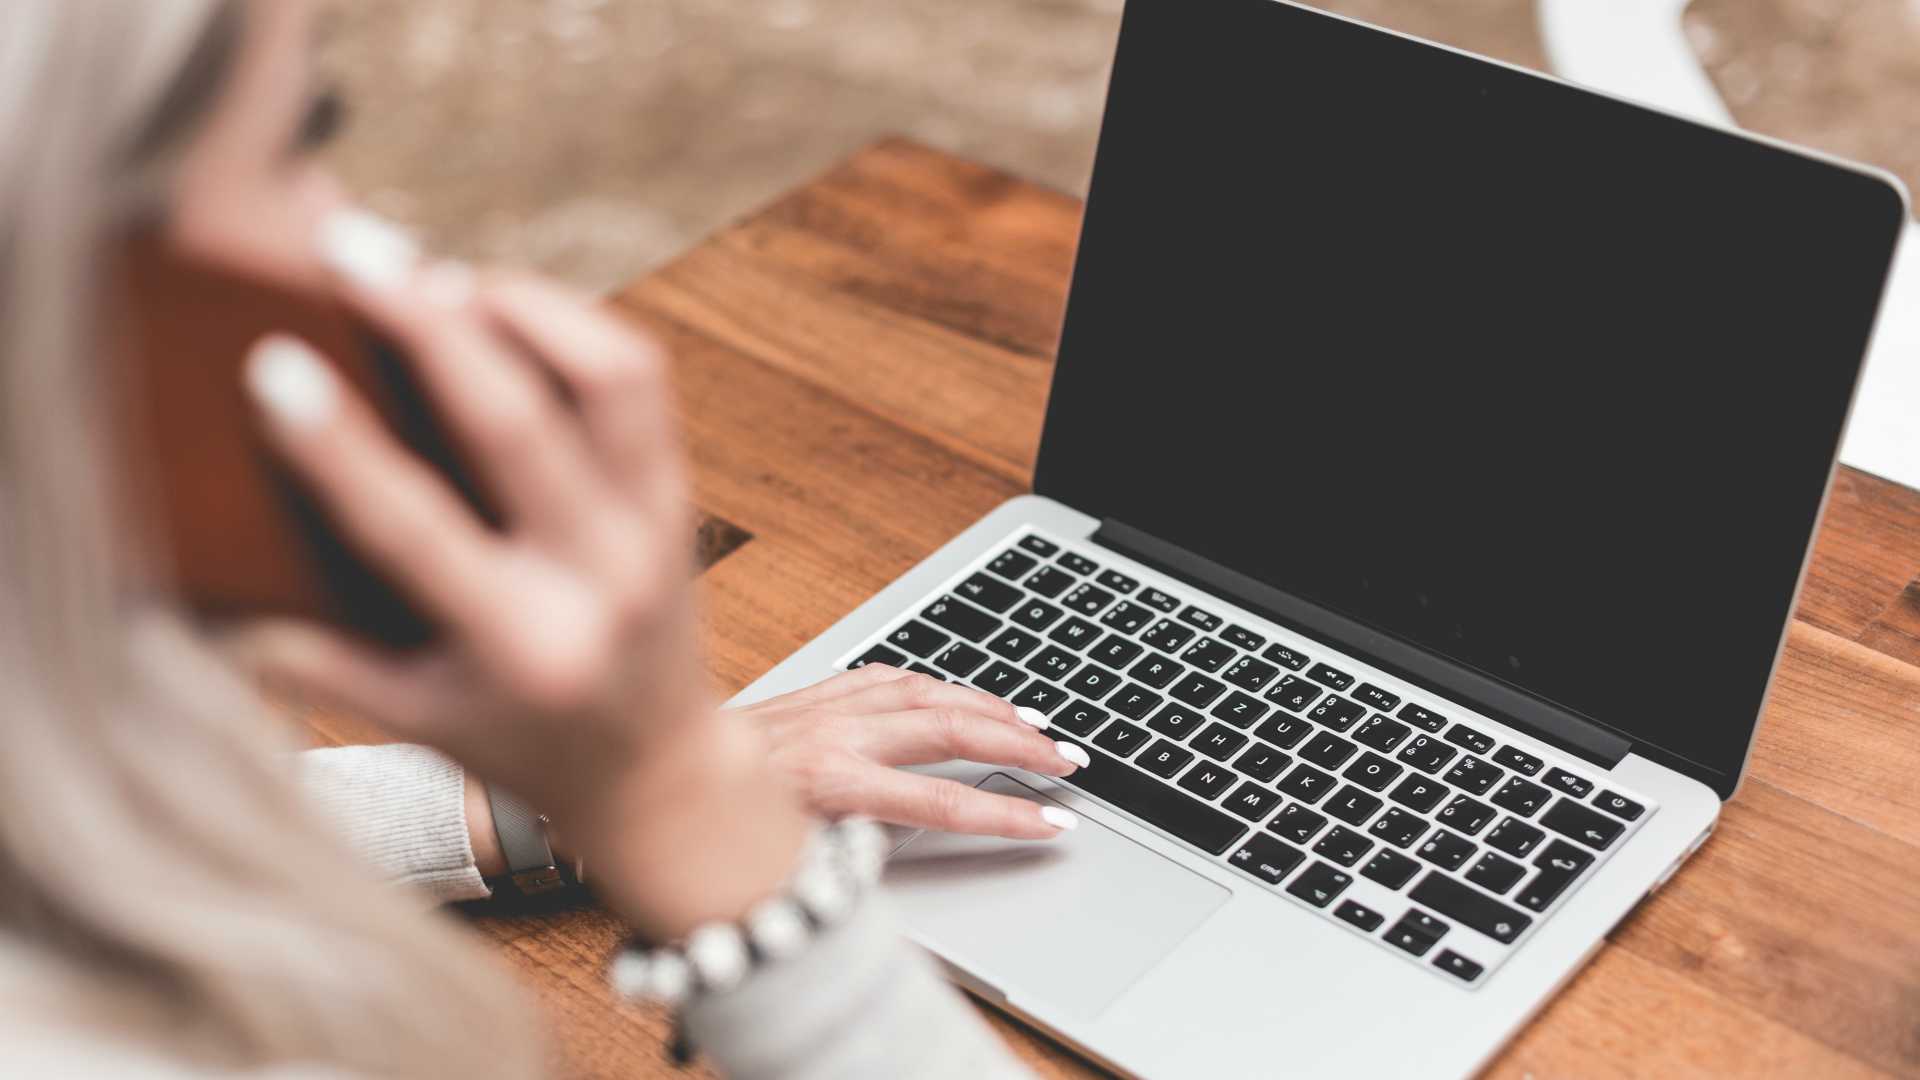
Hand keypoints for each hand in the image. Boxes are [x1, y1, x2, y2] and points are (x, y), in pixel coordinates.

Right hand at [228, 212, 811, 934]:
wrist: (658, 771)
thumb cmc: (520, 741)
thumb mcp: (414, 721)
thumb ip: (315, 665)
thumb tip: (195, 605)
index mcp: (518, 644)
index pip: (415, 528)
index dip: (338, 444)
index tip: (272, 364)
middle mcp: (597, 579)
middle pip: (517, 425)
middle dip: (429, 325)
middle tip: (353, 252)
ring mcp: (654, 529)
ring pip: (612, 378)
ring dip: (522, 306)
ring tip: (435, 275)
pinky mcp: (680, 494)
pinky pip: (641, 383)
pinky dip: (573, 326)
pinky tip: (502, 305)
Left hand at [735, 665, 1087, 838]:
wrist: (646, 766)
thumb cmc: (704, 824)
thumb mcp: (779, 855)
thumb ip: (844, 853)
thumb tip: (897, 850)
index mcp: (831, 781)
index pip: (942, 800)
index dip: (1005, 814)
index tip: (1052, 823)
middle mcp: (836, 733)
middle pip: (950, 730)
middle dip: (1018, 743)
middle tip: (1069, 759)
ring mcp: (826, 705)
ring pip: (927, 692)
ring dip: (988, 705)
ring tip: (1034, 723)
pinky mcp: (814, 690)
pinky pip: (887, 676)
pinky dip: (932, 682)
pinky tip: (955, 692)